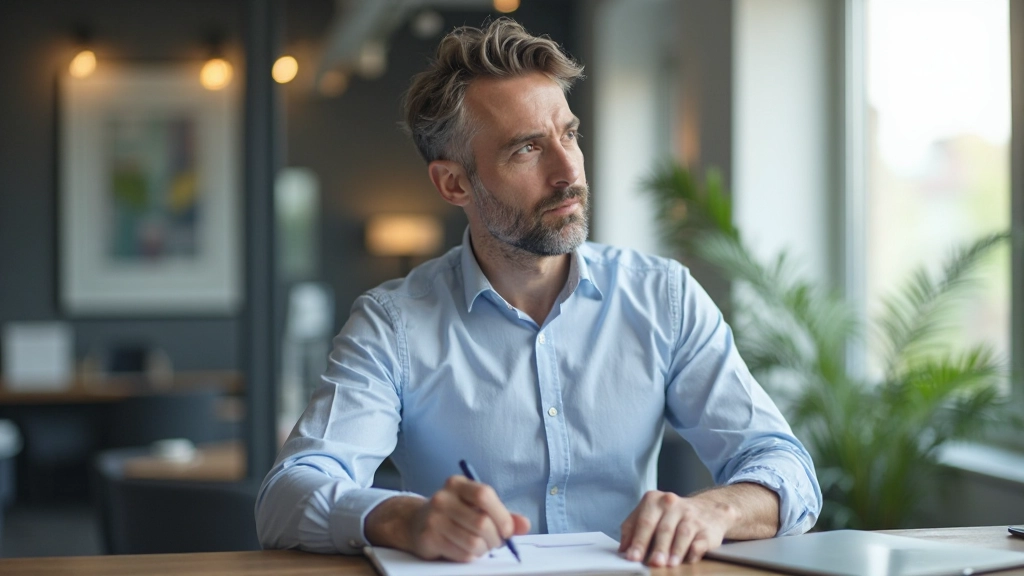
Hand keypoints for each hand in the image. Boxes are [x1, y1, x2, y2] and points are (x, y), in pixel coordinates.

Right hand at [366, 476, 530, 561]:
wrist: (415, 523)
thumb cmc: (454, 514)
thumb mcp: (477, 508)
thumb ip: (503, 515)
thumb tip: (524, 525)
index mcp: (457, 484)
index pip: (484, 495)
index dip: (502, 515)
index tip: (508, 530)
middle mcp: (443, 498)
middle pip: (482, 523)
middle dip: (495, 538)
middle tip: (495, 542)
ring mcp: (433, 518)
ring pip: (473, 542)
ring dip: (483, 550)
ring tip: (480, 546)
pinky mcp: (428, 538)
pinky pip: (461, 554)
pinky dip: (469, 556)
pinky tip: (464, 549)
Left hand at [618, 490, 737, 566]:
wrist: (707, 510)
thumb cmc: (671, 516)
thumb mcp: (650, 515)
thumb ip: (633, 528)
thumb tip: (623, 549)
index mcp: (654, 500)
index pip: (643, 522)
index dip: (637, 541)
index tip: (632, 556)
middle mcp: (672, 504)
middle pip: (663, 528)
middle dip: (657, 547)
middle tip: (652, 562)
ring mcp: (691, 515)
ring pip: (682, 534)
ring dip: (675, 551)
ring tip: (669, 564)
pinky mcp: (706, 528)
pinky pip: (699, 541)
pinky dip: (694, 552)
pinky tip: (688, 560)